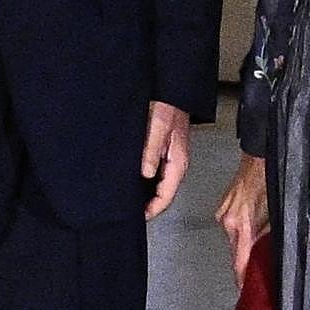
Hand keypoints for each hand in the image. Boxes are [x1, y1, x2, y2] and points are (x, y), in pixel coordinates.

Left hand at [141, 101, 190, 219]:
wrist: (174, 91)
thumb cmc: (169, 105)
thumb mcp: (158, 127)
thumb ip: (151, 150)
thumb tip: (146, 174)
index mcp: (178, 162)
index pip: (166, 196)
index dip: (152, 210)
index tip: (139, 217)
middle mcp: (177, 163)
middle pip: (164, 194)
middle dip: (149, 205)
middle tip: (131, 212)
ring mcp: (172, 158)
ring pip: (161, 184)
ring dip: (148, 194)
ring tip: (131, 199)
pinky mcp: (167, 151)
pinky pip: (159, 173)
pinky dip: (148, 181)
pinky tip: (136, 179)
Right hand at [215, 152, 268, 288]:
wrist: (258, 158)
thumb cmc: (268, 181)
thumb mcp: (274, 215)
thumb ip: (267, 240)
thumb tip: (267, 258)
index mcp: (241, 226)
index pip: (239, 263)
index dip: (243, 280)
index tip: (246, 291)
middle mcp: (227, 222)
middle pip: (235, 253)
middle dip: (245, 262)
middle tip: (257, 270)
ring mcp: (222, 214)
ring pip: (233, 240)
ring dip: (243, 244)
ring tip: (257, 240)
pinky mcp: (222, 208)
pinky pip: (230, 227)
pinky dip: (239, 230)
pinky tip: (249, 224)